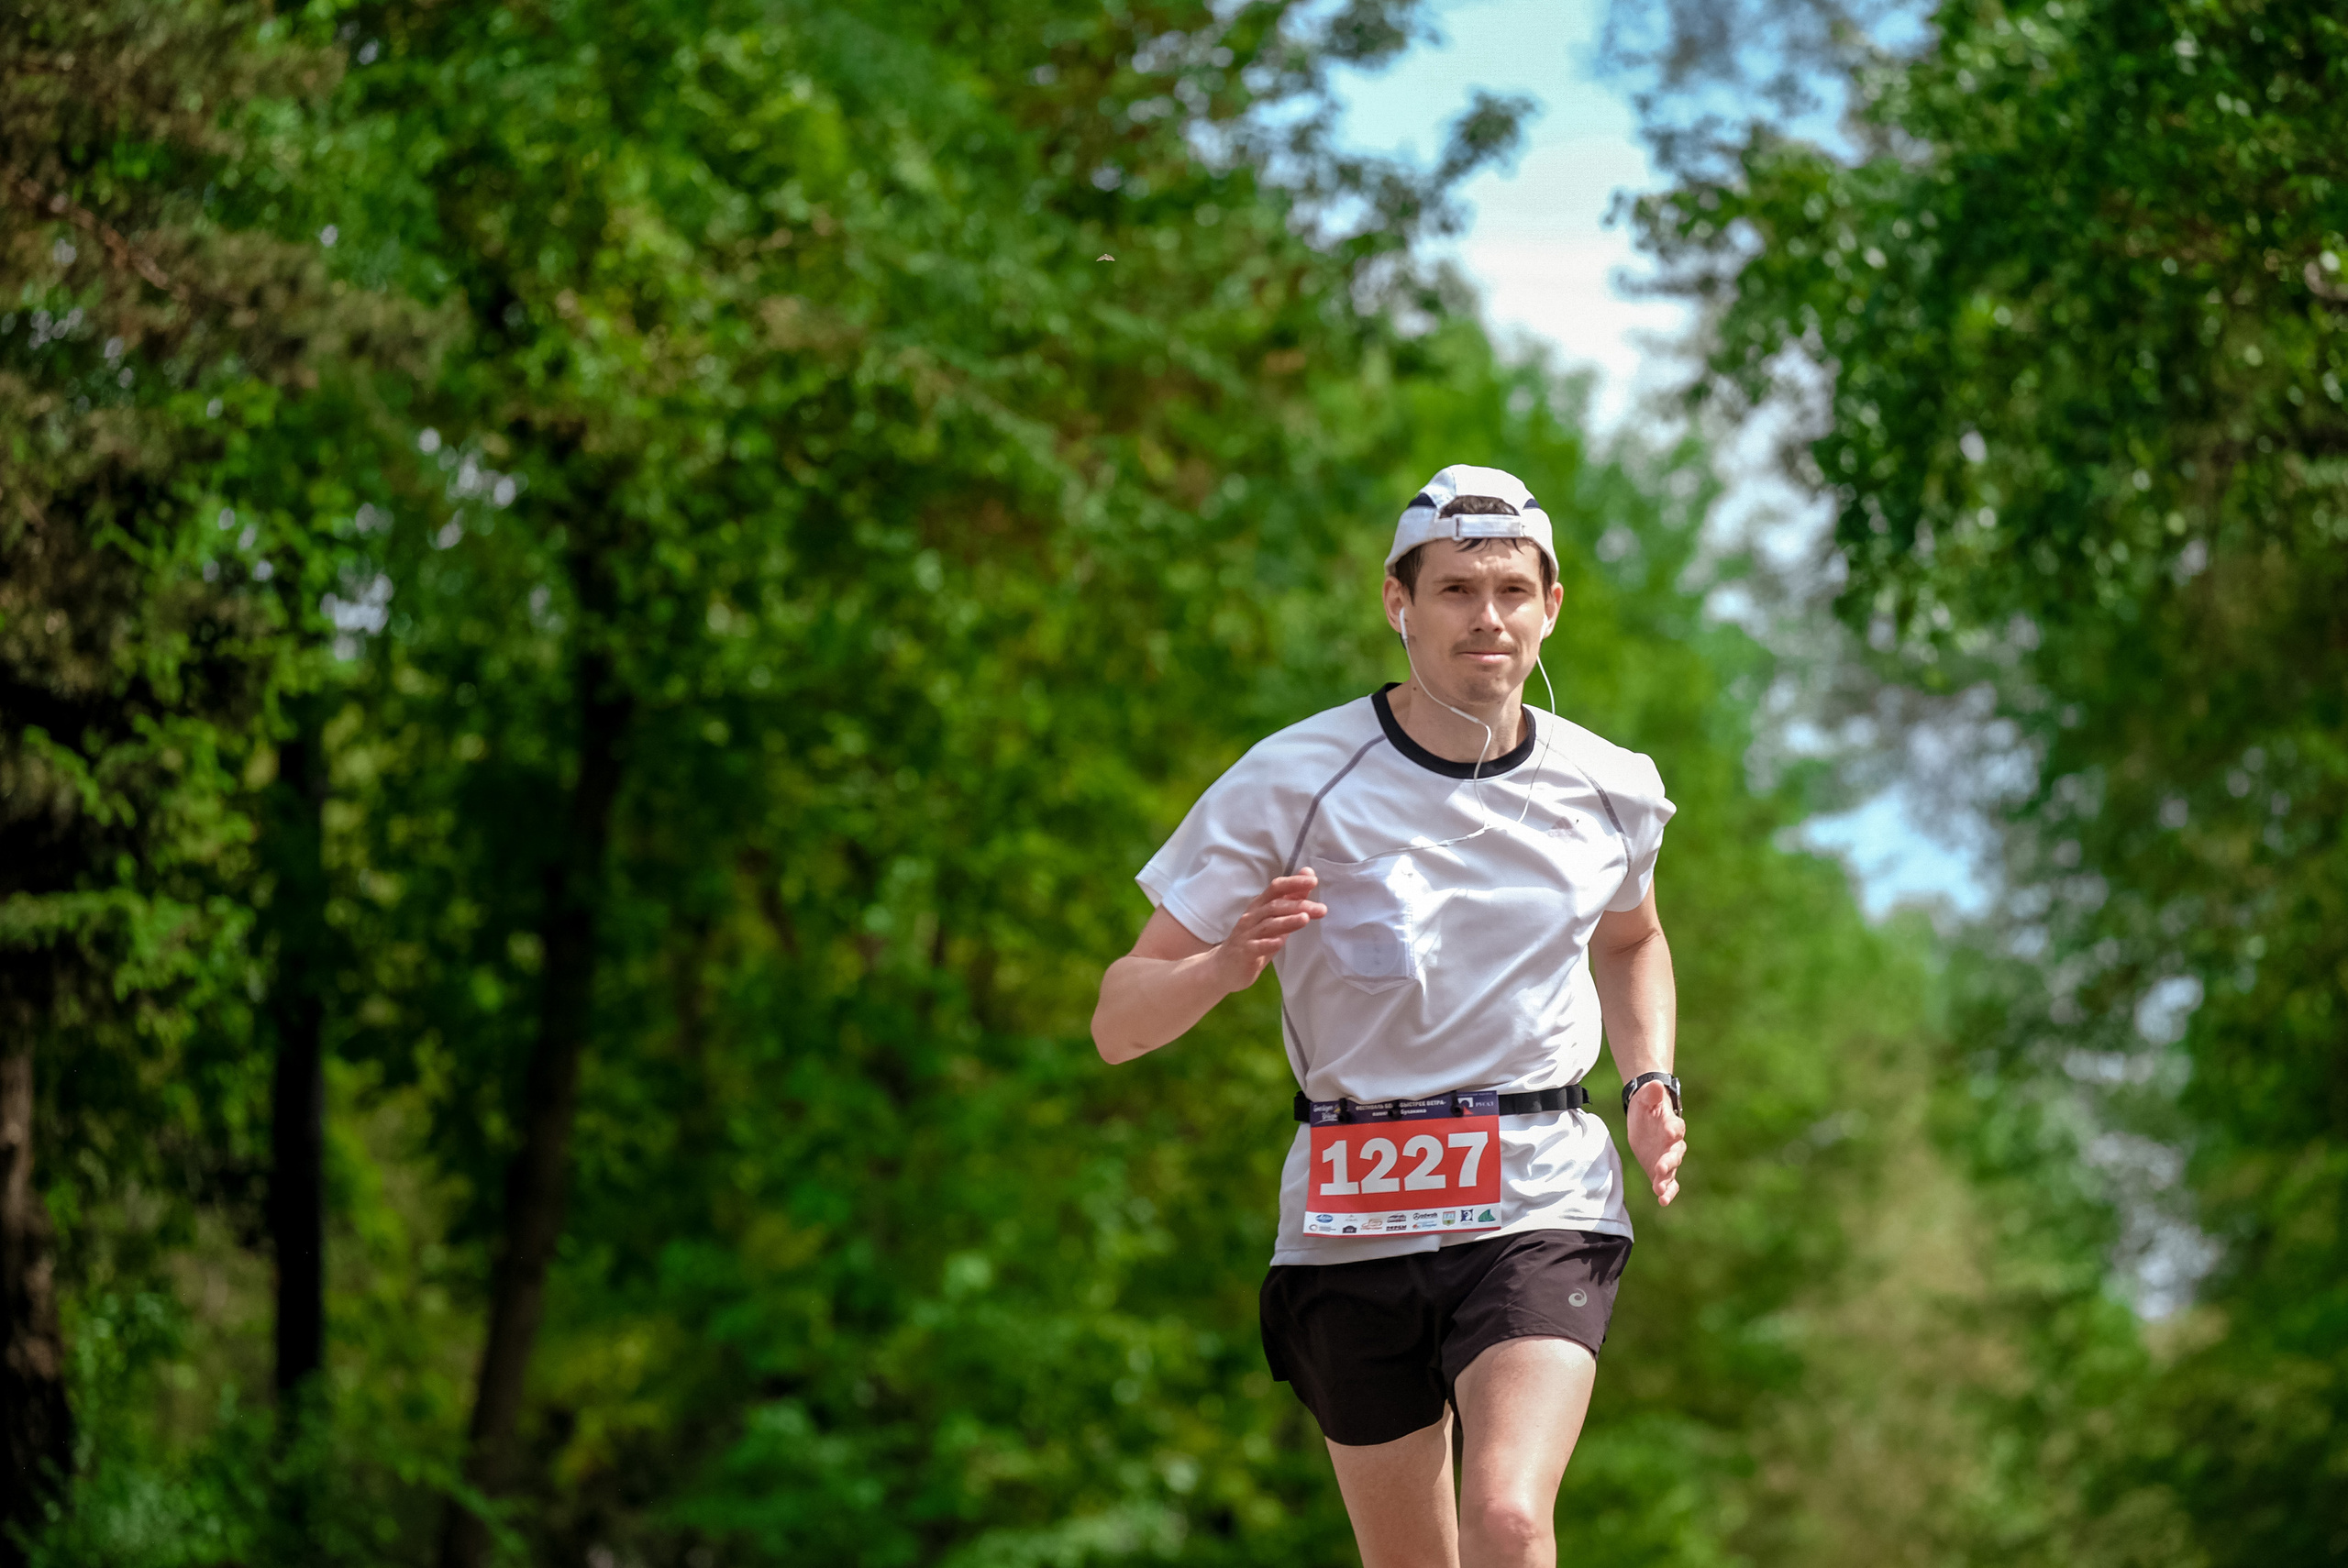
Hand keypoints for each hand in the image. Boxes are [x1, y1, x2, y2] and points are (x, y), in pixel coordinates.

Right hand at [1211, 869, 1326, 993]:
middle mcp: (1252, 916)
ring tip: (1305, 919)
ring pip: (1268, 925)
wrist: (1224, 967)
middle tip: (1321, 909)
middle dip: (1299, 905)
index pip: (1276, 888)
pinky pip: (1256, 946)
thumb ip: (1291, 900)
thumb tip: (1309, 878)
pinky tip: (1280, 942)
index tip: (1312, 879)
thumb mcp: (1274, 919)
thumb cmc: (1253, 940)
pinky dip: (1268, 943)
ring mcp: (1247, 934)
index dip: (1293, 882)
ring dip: (1287, 921)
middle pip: (1275, 906)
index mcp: (1260, 906)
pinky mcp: (1244, 952)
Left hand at [1625, 1079, 1685, 1206]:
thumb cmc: (1648, 1105)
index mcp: (1671, 1124)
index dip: (1672, 1129)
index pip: (1675, 1127)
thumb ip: (1651, 1093)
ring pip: (1671, 1170)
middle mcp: (1673, 1143)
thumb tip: (1655, 1084)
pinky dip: (1667, 1191)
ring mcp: (1668, 1157)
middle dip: (1669, 1161)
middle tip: (1661, 1167)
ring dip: (1666, 1181)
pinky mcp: (1661, 1169)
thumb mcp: (1646, 1097)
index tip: (1670, 1132)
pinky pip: (1668, 1182)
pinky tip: (1663, 1200)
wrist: (1646, 1116)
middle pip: (1675, 1153)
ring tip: (1660, 1191)